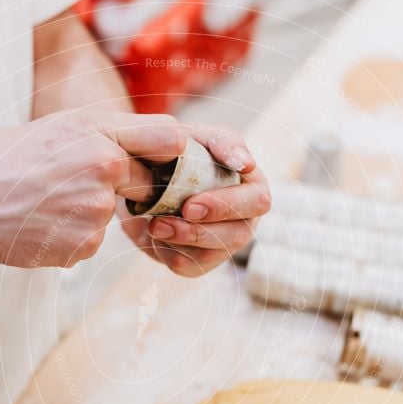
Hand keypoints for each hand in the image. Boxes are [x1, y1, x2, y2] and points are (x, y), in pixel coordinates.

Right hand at [0, 110, 185, 267]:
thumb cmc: (6, 159)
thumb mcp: (60, 128)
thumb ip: (112, 134)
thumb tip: (167, 145)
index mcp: (100, 131)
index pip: (170, 139)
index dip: (168, 154)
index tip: (158, 162)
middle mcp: (106, 168)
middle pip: (146, 185)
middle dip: (125, 188)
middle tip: (75, 184)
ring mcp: (97, 211)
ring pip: (112, 217)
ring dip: (88, 215)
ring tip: (45, 203)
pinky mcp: (85, 245)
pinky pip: (91, 242)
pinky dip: (71, 238)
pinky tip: (41, 225)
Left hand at [118, 123, 270, 277]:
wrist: (146, 176)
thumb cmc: (182, 152)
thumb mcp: (201, 137)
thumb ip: (225, 143)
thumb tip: (247, 164)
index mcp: (253, 188)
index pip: (257, 202)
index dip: (224, 206)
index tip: (189, 205)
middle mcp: (244, 220)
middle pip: (237, 236)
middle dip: (198, 231)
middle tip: (162, 222)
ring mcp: (223, 245)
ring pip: (209, 255)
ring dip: (177, 242)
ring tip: (152, 226)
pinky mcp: (199, 262)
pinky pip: (186, 266)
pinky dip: (164, 251)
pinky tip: (152, 233)